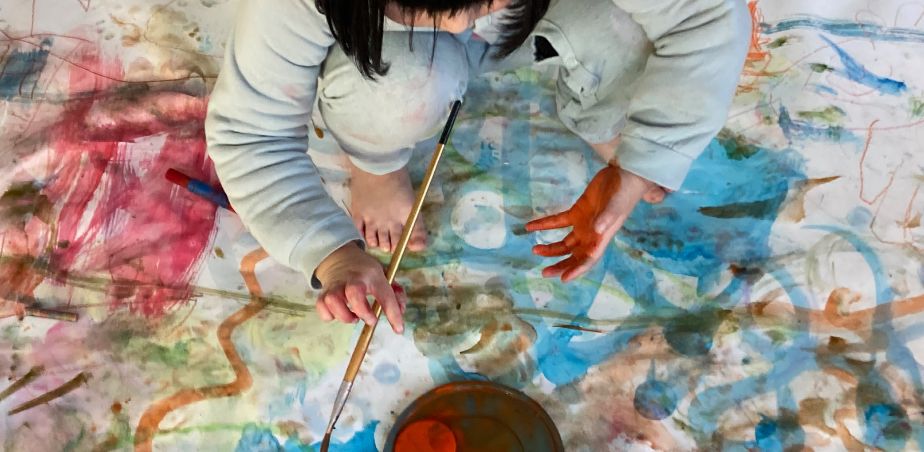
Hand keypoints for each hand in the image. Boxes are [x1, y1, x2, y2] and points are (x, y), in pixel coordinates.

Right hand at [314, 242, 405, 332]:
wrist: (341, 257)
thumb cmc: (366, 272)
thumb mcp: (384, 276)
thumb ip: (396, 295)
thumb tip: (400, 315)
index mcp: (372, 275)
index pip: (385, 294)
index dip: (393, 314)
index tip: (398, 329)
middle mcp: (353, 279)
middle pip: (354, 293)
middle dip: (363, 311)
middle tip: (370, 319)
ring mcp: (336, 285)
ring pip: (332, 300)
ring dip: (344, 315)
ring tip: (353, 317)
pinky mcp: (324, 292)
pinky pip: (322, 307)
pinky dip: (329, 315)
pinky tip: (339, 314)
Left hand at [526, 165, 665, 280]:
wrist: (625, 175)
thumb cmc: (624, 193)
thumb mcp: (615, 205)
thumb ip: (606, 218)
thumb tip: (596, 230)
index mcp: (602, 238)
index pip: (588, 259)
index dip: (577, 270)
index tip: (563, 278)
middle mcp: (591, 235)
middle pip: (574, 256)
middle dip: (560, 265)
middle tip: (545, 273)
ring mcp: (583, 224)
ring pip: (565, 242)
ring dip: (551, 248)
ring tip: (535, 250)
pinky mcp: (577, 212)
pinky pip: (558, 221)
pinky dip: (544, 224)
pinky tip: (530, 227)